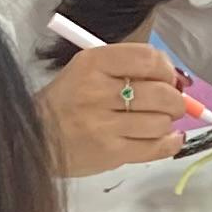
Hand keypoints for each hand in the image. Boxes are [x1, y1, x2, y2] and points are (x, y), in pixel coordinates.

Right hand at [41, 40, 188, 177]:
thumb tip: (176, 79)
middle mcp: (98, 92)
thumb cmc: (67, 102)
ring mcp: (104, 125)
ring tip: (155, 122)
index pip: (148, 58)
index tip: (168, 77)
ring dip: (166, 123)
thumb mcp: (86, 70)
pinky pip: (157, 148)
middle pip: (161, 93)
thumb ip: (127, 68)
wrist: (35, 137)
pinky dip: (170, 143)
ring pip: (161, 122)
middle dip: (175, 99)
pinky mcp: (110, 153)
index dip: (167, 68)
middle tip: (171, 103)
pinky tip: (168, 138)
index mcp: (93, 63)